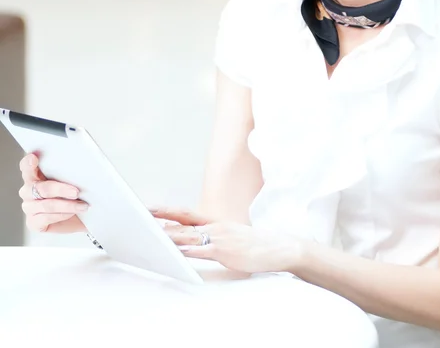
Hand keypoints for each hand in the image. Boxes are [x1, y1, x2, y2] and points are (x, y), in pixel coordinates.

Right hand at [18, 153, 87, 232]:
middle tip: (76, 192)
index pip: (26, 167)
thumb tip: (80, 164)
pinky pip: (46, 218)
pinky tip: (72, 213)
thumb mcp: (73, 181)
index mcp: (35, 176)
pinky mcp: (33, 222)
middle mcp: (28, 191)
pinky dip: (62, 215)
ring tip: (82, 205)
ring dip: (67, 205)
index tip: (34, 158)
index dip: (27, 163)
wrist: (80, 217)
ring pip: (46, 204)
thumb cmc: (75, 196)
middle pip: (39, 188)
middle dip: (60, 189)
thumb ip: (68, 173)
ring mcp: (29, 207)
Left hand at [151, 207, 303, 273]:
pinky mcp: (226, 251)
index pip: (185, 214)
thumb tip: (191, 242)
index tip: (148, 209)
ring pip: (188, 235)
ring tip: (149, 234)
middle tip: (140, 217)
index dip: (166, 211)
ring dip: (168, 235)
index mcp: (215, 223)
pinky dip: (187, 251)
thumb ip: (211, 238)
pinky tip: (176, 251)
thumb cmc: (255, 245)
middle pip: (182, 221)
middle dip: (160, 220)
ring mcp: (220, 237)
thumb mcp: (231, 238)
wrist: (279, 247)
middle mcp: (215, 226)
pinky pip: (202, 250)